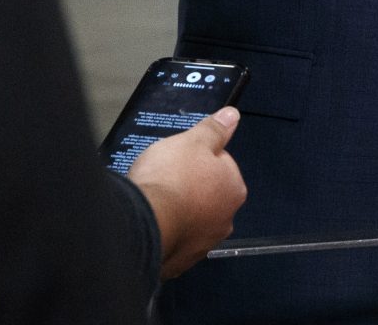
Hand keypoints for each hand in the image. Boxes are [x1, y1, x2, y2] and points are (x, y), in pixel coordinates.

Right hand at [127, 106, 247, 278]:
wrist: (144, 224)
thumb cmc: (171, 177)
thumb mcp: (193, 142)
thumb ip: (214, 130)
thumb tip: (233, 115)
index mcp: (234, 189)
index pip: (220, 165)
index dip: (198, 158)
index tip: (178, 159)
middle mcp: (225, 220)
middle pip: (207, 194)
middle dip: (189, 187)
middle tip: (165, 179)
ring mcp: (203, 244)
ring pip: (191, 219)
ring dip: (177, 211)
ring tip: (156, 201)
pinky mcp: (180, 262)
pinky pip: (174, 239)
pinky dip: (166, 231)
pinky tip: (152, 222)